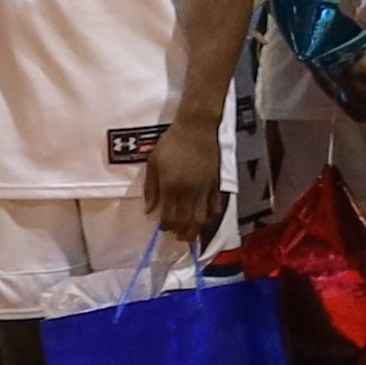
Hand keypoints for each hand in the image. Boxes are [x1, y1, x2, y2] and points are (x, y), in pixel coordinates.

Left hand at [141, 121, 225, 247]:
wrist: (197, 128)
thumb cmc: (171, 143)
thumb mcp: (153, 163)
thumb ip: (151, 189)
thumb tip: (149, 211)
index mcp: (171, 186)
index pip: (170, 216)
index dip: (166, 226)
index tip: (163, 227)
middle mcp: (189, 191)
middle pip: (187, 221)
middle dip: (180, 233)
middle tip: (176, 236)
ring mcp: (205, 189)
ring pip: (202, 219)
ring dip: (195, 230)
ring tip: (190, 234)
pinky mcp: (216, 185)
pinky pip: (215, 207)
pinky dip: (210, 217)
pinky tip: (204, 219)